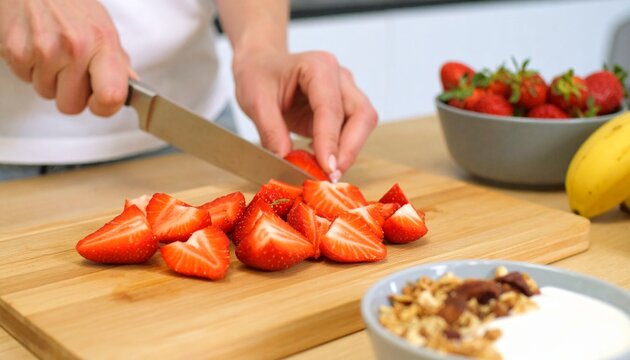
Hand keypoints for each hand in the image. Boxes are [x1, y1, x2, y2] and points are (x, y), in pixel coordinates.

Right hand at [0, 0, 132, 115]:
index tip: (98, 101)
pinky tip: (36, 47)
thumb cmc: (70, 4)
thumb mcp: (103, 28)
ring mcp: (43, 50)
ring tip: (52, 52)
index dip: (104, 108)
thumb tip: (131, 89)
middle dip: (70, 94)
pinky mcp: (16, 51)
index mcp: (102, 43)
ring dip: (49, 79)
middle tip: (70, 70)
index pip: (111, 97)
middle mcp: (75, 47)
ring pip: (47, 94)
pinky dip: (30, 69)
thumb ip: (118, 62)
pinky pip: (25, 81)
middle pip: (71, 106)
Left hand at [233, 49, 377, 180]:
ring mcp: (346, 92)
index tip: (325, 168)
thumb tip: (287, 160)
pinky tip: (321, 161)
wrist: (261, 64)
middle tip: (331, 176)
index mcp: (319, 67)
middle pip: (362, 115)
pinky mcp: (344, 109)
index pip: (332, 108)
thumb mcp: (255, 101)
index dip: (330, 141)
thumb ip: (271, 130)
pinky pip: (353, 132)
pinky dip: (342, 150)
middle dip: (350, 149)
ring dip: (349, 152)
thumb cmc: (259, 74)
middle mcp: (340, 77)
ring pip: (363, 124)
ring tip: (325, 173)